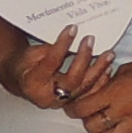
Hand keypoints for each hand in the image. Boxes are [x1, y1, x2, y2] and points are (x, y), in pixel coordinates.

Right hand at [3, 29, 117, 110]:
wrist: (22, 81)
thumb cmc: (26, 65)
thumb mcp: (30, 54)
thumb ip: (49, 49)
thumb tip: (70, 36)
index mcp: (33, 83)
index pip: (51, 63)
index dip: (63, 45)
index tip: (73, 29)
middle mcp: (48, 97)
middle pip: (72, 80)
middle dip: (84, 58)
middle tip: (91, 39)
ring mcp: (61, 103)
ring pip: (84, 88)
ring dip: (99, 70)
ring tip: (109, 54)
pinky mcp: (72, 103)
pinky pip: (90, 94)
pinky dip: (101, 81)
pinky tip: (108, 68)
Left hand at [64, 43, 131, 132]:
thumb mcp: (127, 67)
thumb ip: (109, 81)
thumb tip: (99, 88)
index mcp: (115, 92)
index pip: (82, 109)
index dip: (72, 108)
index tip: (72, 105)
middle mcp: (123, 111)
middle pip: (91, 127)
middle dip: (86, 120)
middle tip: (88, 112)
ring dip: (103, 132)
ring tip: (105, 121)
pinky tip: (122, 126)